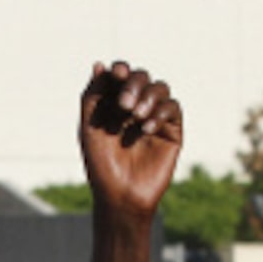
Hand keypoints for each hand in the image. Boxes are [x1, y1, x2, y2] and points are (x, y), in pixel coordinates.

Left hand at [79, 61, 182, 219]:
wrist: (119, 196)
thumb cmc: (101, 165)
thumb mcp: (89, 129)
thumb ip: (92, 97)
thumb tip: (99, 65)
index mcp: (114, 104)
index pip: (121, 76)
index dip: (120, 70)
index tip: (116, 73)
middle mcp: (136, 107)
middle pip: (142, 77)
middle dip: (133, 84)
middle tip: (123, 104)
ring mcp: (155, 117)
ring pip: (160, 88)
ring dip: (147, 96)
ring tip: (135, 116)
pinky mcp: (172, 130)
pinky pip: (172, 108)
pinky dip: (160, 112)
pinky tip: (145, 128)